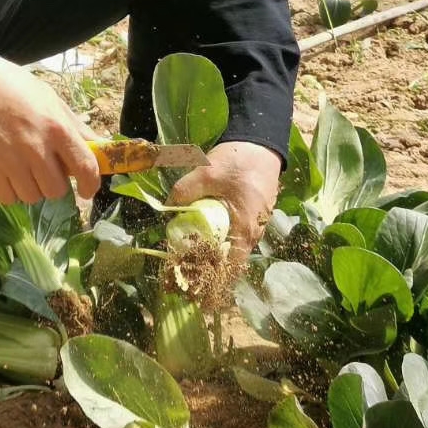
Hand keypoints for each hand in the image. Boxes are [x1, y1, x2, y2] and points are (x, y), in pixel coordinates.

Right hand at [0, 57, 99, 205]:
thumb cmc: (18, 90)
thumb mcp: (53, 101)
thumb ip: (77, 129)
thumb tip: (102, 148)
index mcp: (57, 128)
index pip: (85, 168)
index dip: (90, 185)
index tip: (86, 190)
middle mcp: (36, 147)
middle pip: (56, 190)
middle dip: (54, 184)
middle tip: (46, 170)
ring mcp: (10, 161)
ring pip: (32, 197)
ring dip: (32, 188)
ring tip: (24, 169)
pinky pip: (8, 198)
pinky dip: (11, 191)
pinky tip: (8, 174)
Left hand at [166, 140, 281, 277]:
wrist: (261, 143)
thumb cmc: (239, 161)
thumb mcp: (207, 173)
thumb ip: (184, 191)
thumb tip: (166, 209)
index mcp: (245, 228)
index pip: (230, 268)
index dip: (210, 279)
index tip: (190, 283)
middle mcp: (253, 233)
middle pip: (229, 262)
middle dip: (206, 270)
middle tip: (182, 273)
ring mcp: (254, 226)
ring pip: (232, 250)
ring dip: (212, 256)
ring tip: (187, 258)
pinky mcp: (251, 217)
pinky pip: (235, 237)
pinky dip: (219, 242)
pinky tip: (202, 237)